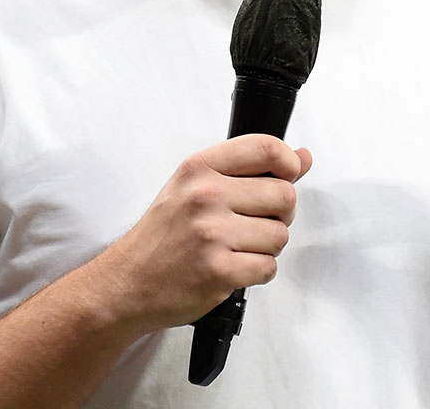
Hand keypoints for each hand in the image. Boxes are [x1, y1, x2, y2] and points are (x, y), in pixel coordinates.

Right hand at [95, 135, 312, 333]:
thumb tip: (302, 158)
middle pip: (284, 195)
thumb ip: (248, 169)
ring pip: (280, 235)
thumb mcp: (194, 186)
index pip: (265, 148)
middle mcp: (206, 196)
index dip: (289, 162)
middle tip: (255, 222)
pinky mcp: (219, 272)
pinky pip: (268, 267)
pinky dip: (258, 272)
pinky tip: (234, 267)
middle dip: (279, 213)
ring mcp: (212, 235)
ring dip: (267, 246)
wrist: (127, 282)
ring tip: (238, 247)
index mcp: (200, 168)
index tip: (289, 174)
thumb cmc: (162, 234)